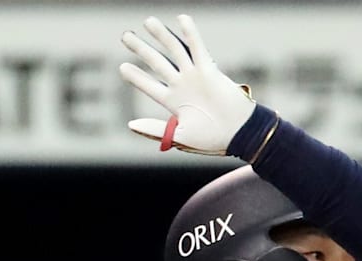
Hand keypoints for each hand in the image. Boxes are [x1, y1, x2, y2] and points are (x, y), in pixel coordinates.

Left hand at [119, 14, 256, 155]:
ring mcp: (195, 76)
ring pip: (175, 51)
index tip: (123, 67)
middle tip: (125, 36)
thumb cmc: (212, 139)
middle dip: (141, 49)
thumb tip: (130, 124)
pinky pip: (198, 48)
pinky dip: (191, 34)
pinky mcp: (210, 70)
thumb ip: (154, 130)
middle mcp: (182, 86)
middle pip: (157, 63)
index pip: (149, 85)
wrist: (238, 134)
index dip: (136, 76)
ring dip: (162, 36)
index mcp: (173, 102)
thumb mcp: (179, 137)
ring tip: (148, 21)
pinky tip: (182, 18)